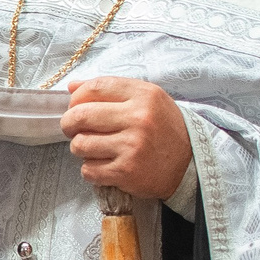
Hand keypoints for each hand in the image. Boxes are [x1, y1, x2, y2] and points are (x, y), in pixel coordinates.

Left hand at [61, 77, 191, 200]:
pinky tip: (105, 166)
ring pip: (80, 145)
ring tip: (95, 149)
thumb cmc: (163, 128)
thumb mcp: (146, 99)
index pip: (95, 87)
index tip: (75, 107)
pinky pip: (89, 170)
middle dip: (69, 124)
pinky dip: (91, 170)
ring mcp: (132, 146)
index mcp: (143, 95)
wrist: (190, 163)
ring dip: (81, 148)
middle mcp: (138, 119)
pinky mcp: (126, 172)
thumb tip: (72, 87)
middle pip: (80, 116)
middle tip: (73, 129)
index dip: (76, 98)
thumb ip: (111, 90)